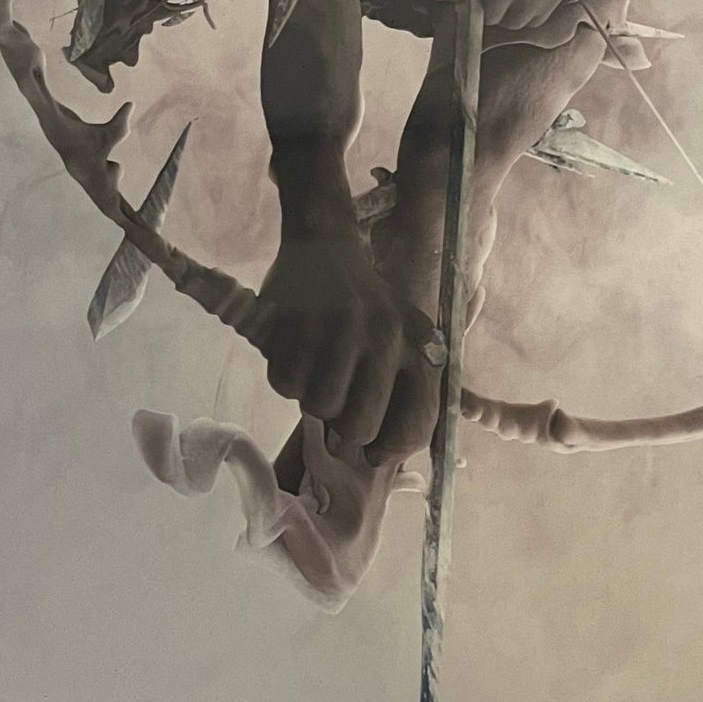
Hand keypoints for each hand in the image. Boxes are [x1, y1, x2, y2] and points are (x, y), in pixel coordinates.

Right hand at [253, 233, 442, 462]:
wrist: (325, 246)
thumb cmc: (368, 305)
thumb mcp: (405, 336)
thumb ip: (408, 390)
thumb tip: (385, 455)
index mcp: (417, 345)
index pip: (416, 423)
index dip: (392, 450)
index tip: (376, 453)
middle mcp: (383, 337)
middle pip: (359, 428)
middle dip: (344, 430)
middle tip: (340, 408)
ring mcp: (338, 330)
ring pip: (319, 408)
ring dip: (312, 400)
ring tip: (319, 375)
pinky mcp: (298, 324)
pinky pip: (285, 385)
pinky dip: (286, 379)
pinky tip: (296, 356)